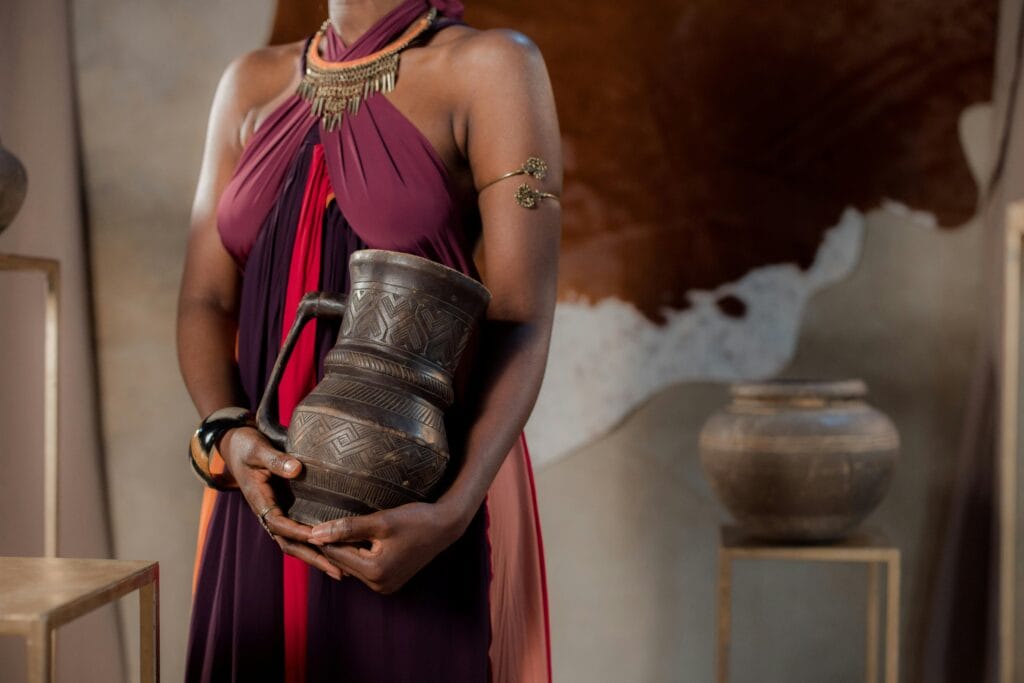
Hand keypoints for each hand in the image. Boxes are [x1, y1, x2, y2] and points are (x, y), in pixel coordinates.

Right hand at [219, 426, 341, 579]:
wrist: (236, 446)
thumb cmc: (247, 446)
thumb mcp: (258, 450)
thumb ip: (276, 460)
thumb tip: (297, 469)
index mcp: (260, 501)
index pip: (279, 523)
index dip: (297, 532)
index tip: (318, 538)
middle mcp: (268, 512)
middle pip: (289, 542)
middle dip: (312, 557)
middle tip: (339, 570)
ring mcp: (277, 513)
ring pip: (295, 542)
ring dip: (316, 557)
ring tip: (342, 570)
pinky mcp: (285, 509)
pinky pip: (299, 532)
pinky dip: (315, 544)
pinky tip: (335, 550)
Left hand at [308, 502, 460, 593]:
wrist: (445, 526)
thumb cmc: (415, 520)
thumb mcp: (380, 521)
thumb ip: (346, 528)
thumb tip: (315, 534)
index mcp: (375, 572)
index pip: (336, 554)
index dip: (325, 536)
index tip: (315, 519)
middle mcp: (379, 586)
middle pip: (342, 562)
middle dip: (335, 543)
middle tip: (326, 521)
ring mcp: (385, 587)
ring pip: (352, 565)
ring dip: (348, 548)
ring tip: (345, 527)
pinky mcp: (390, 583)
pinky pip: (365, 568)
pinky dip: (360, 554)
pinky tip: (362, 537)